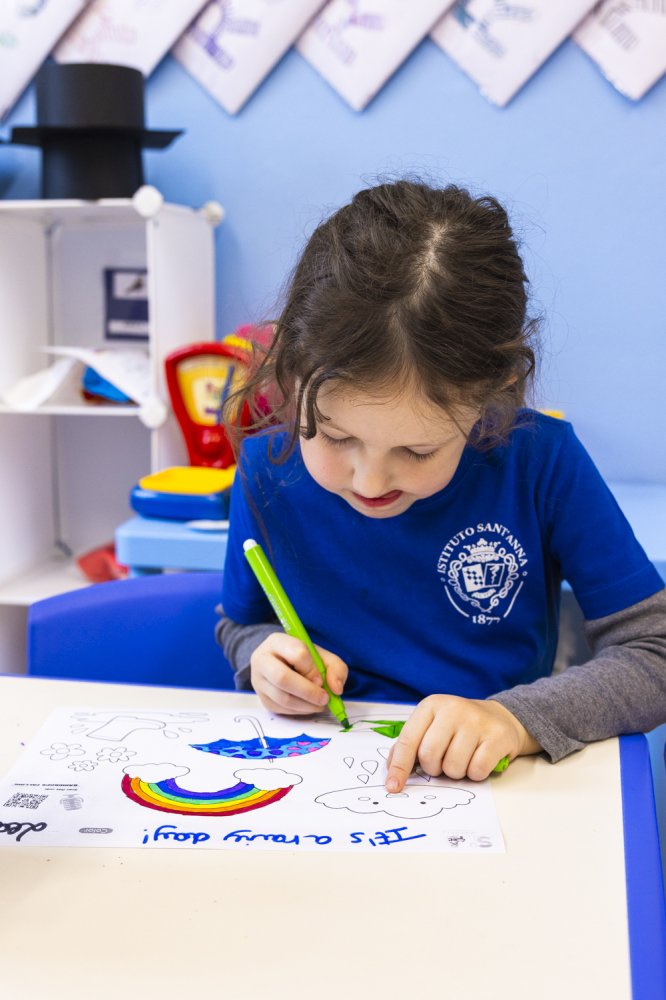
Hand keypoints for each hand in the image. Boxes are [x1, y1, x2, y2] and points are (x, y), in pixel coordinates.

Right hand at [250, 632, 347, 716]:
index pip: (296, 654)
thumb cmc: (303, 658)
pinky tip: (309, 706)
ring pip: (282, 697)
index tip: (321, 679)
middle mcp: (262, 659)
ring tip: (320, 704)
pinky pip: (281, 709)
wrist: (282, 663)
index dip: (312, 670)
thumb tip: (336, 689)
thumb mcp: (322, 656)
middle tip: (324, 698)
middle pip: (282, 678)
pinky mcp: (261, 697)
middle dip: (308, 691)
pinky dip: (299, 711)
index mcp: (277, 641)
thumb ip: (336, 668)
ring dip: (306, 705)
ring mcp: (258, 680)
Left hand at [385, 695, 540, 790]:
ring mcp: (476, 721)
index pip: (408, 740)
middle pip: (429, 755)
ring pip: (453, 766)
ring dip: (455, 772)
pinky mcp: (497, 736)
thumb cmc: (458, 727)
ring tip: (463, 759)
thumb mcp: (431, 726)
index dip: (399, 766)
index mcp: (431, 706)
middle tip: (442, 763)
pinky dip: (476, 773)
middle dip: (434, 769)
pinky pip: (478, 770)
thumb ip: (410, 745)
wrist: (499, 717)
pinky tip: (479, 760)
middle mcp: (453, 709)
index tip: (393, 787)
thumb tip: (392, 772)